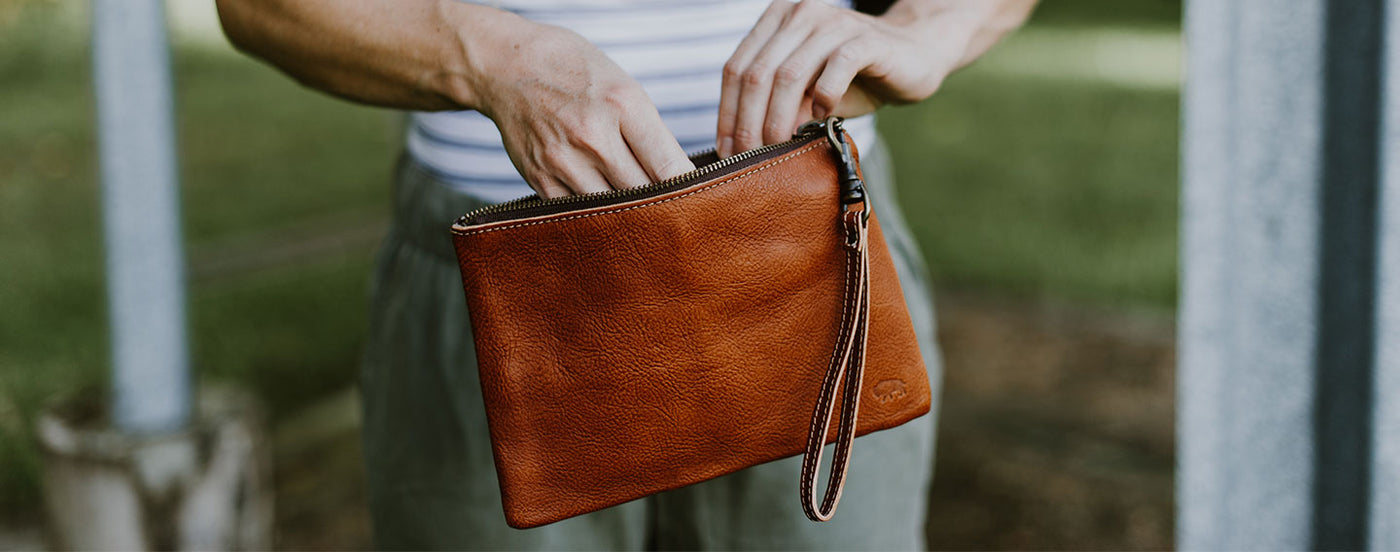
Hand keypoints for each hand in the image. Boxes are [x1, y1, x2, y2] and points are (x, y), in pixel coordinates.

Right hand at [470, 19, 694, 197]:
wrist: (508, 66)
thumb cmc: (575, 73)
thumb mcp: (624, 86)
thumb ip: (651, 133)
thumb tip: (678, 179)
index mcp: (622, 104)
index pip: (669, 166)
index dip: (690, 190)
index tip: (699, 200)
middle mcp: (592, 134)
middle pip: (644, 194)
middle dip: (664, 207)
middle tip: (678, 218)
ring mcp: (563, 160)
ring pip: (614, 210)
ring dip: (631, 216)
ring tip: (644, 219)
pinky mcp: (540, 179)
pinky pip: (581, 213)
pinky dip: (598, 215)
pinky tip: (607, 211)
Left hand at [716, 0, 954, 156]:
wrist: (912, 56)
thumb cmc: (852, 79)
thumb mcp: (804, 91)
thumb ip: (773, 104)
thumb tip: (738, 146)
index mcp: (777, 21)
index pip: (736, 68)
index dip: (727, 112)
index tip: (726, 151)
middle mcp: (800, 14)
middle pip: (757, 74)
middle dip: (748, 122)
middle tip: (749, 158)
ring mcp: (832, 23)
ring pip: (789, 74)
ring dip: (779, 118)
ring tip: (779, 146)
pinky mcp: (865, 39)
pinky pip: (834, 69)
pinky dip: (823, 99)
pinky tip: (822, 119)